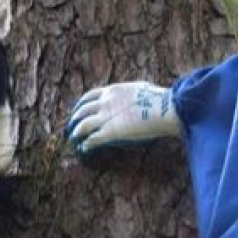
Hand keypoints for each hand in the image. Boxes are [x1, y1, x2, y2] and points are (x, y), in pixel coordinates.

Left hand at [65, 81, 180, 153]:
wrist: (166, 108)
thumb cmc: (160, 99)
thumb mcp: (140, 88)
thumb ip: (129, 93)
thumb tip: (133, 94)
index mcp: (113, 91)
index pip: (88, 96)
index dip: (80, 105)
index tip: (78, 111)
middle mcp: (105, 102)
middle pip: (81, 111)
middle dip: (74, 119)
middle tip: (71, 127)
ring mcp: (107, 117)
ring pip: (82, 125)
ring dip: (76, 133)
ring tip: (74, 139)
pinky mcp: (111, 132)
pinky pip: (92, 139)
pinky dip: (86, 144)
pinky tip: (85, 148)